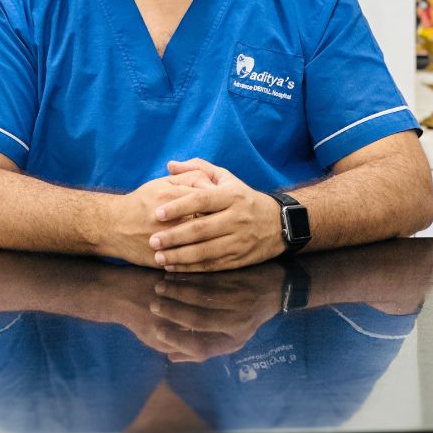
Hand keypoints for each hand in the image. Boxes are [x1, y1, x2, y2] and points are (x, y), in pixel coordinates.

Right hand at [105, 171, 217, 267]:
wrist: (113, 226)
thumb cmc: (141, 202)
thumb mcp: (162, 183)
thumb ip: (188, 178)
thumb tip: (212, 184)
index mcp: (170, 196)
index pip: (205, 198)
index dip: (219, 203)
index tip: (226, 206)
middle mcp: (168, 219)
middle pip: (205, 221)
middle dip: (220, 223)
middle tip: (228, 224)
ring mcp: (165, 241)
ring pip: (199, 244)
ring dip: (213, 242)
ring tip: (220, 239)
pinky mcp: (162, 258)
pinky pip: (187, 261)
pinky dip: (200, 259)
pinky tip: (208, 253)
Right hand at [144, 266, 285, 360]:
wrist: (275, 289)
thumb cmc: (246, 317)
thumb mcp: (230, 339)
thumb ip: (202, 347)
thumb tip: (172, 358)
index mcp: (233, 340)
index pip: (201, 346)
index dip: (177, 340)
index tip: (157, 331)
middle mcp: (238, 323)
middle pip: (199, 320)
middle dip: (173, 312)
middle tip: (152, 304)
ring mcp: (239, 300)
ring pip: (202, 296)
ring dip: (178, 291)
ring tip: (159, 286)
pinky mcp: (238, 279)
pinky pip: (209, 278)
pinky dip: (189, 276)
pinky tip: (175, 272)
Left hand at [147, 159, 285, 271]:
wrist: (280, 224)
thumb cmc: (244, 198)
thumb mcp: (227, 179)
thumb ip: (198, 169)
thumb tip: (170, 165)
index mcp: (232, 196)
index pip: (201, 200)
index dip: (178, 207)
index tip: (157, 213)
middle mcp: (236, 218)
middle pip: (201, 229)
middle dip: (174, 236)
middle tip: (152, 240)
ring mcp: (238, 240)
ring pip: (205, 251)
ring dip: (180, 255)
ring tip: (159, 256)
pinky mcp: (239, 258)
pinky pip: (212, 265)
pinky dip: (191, 267)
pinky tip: (174, 266)